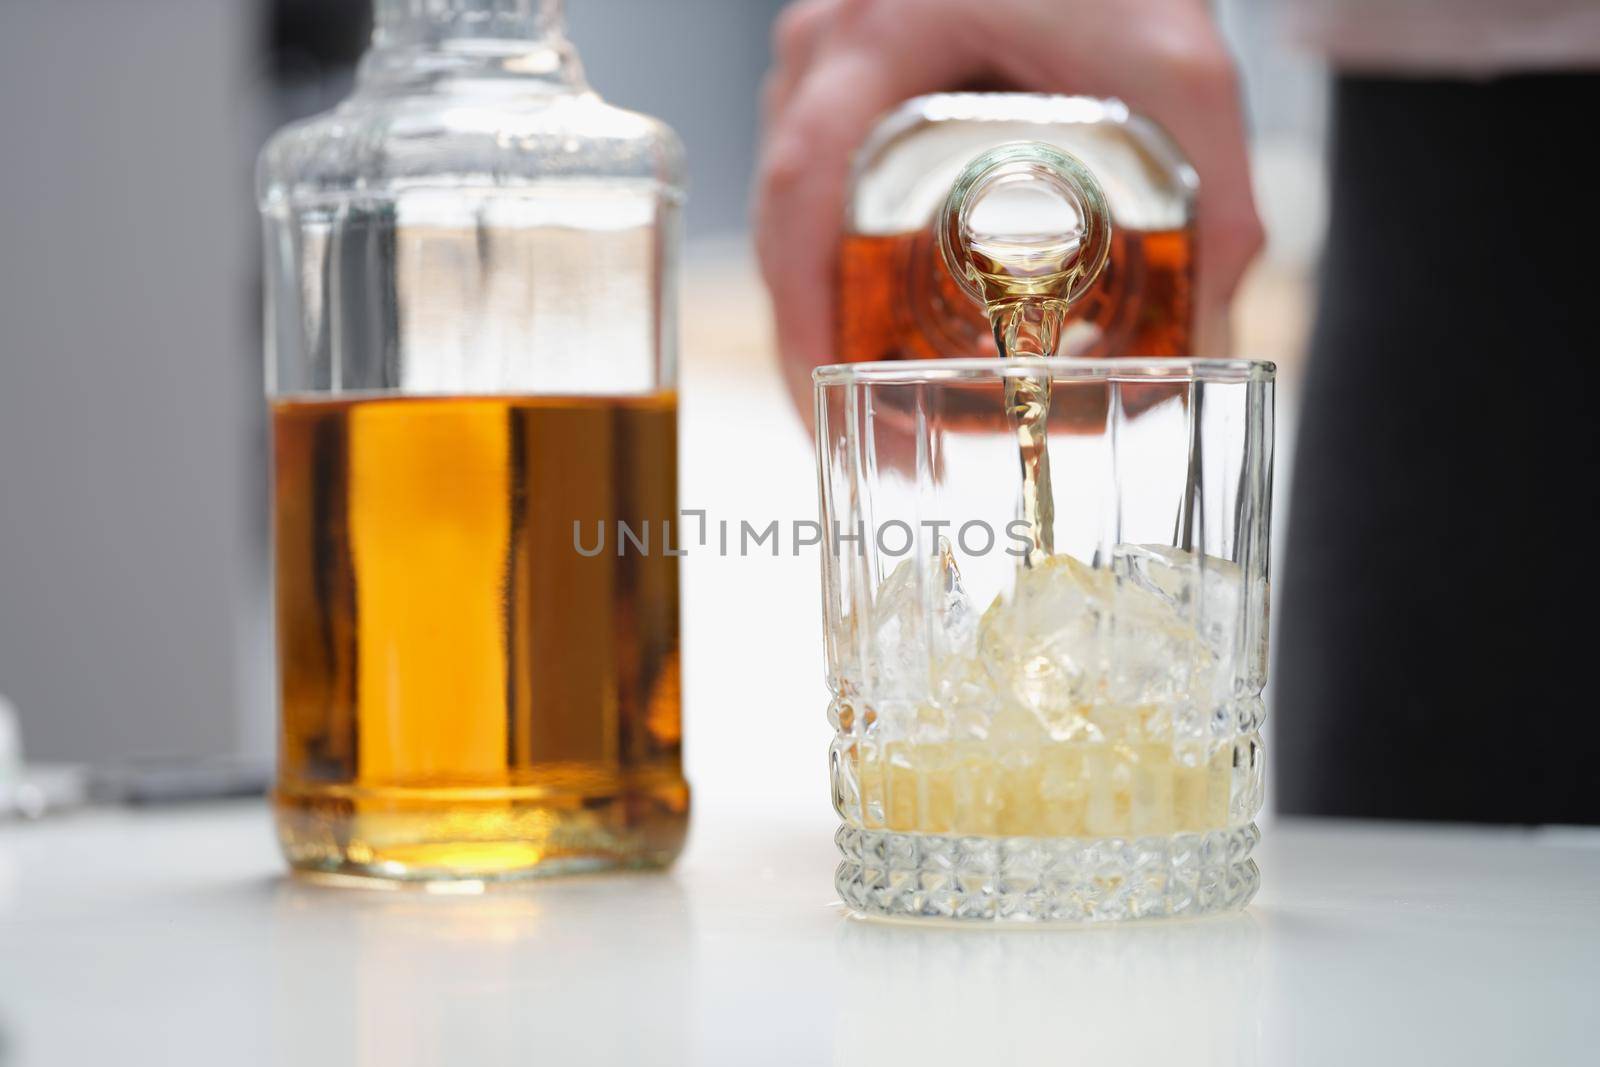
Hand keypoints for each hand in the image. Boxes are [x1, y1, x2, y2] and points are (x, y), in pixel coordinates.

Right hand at [755, 0, 1263, 420]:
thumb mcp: (1181, 73)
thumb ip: (1221, 201)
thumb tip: (1208, 338)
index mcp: (882, 35)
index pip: (803, 187)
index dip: (804, 308)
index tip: (833, 394)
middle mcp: (830, 49)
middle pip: (786, 223)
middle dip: (816, 349)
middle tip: (885, 444)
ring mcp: (828, 67)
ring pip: (792, 215)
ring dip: (823, 319)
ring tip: (889, 415)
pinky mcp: (845, 86)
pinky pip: (815, 191)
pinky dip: (835, 270)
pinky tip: (877, 334)